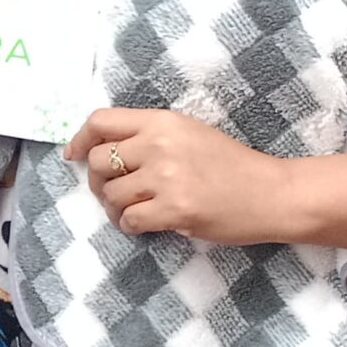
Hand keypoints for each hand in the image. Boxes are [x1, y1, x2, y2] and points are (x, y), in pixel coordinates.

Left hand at [65, 108, 300, 246]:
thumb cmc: (231, 164)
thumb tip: (96, 149)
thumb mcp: (187, 133)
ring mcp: (167, 178)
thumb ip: (147, 136)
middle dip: (98, 181)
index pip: (100, 121)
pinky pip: (129, 219)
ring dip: (115, 207)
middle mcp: (159, 144)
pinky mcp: (176, 209)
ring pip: (111, 194)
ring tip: (133, 210)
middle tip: (114, 191)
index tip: (74, 155)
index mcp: (161, 121)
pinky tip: (143, 223)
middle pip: (98, 161)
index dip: (80, 139)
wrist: (272, 193)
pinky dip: (130, 225)